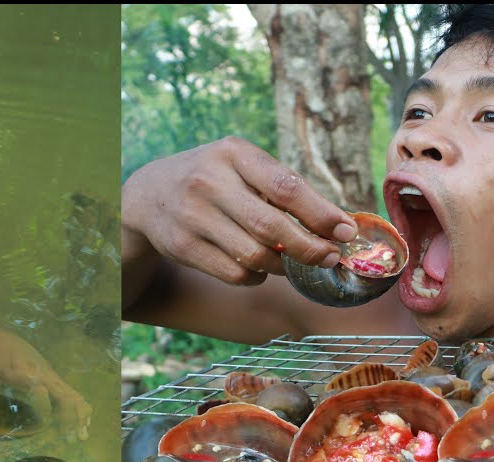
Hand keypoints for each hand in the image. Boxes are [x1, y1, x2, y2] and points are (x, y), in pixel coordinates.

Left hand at [0, 329, 91, 439]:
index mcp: (18, 373)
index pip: (37, 389)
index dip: (44, 405)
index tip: (45, 423)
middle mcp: (38, 372)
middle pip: (62, 393)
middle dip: (68, 417)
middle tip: (69, 439)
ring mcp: (48, 373)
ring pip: (71, 393)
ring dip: (79, 414)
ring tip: (82, 435)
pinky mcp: (52, 374)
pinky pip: (71, 390)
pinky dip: (80, 406)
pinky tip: (84, 422)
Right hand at [121, 136, 358, 285]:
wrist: (148, 195)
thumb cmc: (214, 179)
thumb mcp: (240, 165)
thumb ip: (280, 187)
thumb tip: (336, 223)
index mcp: (233, 153)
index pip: (285, 186)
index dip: (320, 213)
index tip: (345, 231)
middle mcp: (209, 181)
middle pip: (271, 226)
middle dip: (309, 247)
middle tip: (330, 257)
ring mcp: (193, 216)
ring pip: (255, 255)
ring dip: (284, 265)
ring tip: (293, 261)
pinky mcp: (183, 247)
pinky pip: (235, 274)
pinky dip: (257, 276)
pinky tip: (259, 267)